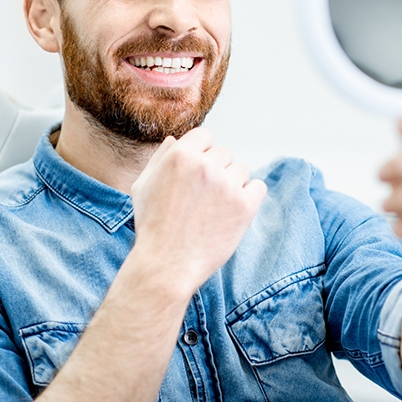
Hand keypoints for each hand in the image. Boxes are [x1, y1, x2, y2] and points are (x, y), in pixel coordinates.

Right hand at [130, 128, 266, 295]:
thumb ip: (160, 158)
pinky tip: (233, 212)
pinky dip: (250, 198)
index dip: (202, 153)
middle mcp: (205, 166)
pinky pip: (258, 187)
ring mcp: (226, 185)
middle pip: (224, 153)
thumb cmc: (153, 227)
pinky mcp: (245, 205)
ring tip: (215, 208)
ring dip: (233, 184)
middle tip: (204, 197)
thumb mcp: (143, 186)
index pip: (205, 135)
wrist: (167, 265)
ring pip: (241, 170)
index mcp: (180, 155)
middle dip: (216, 171)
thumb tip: (176, 139)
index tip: (199, 172)